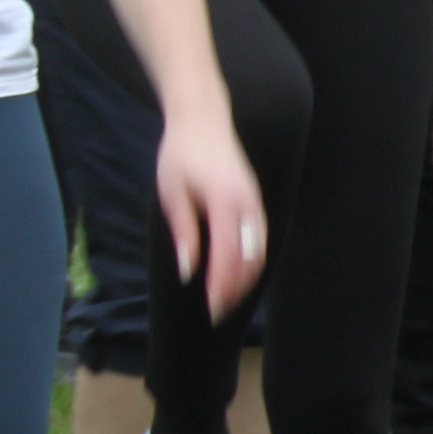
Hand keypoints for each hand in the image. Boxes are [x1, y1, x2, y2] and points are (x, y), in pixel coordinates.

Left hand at [149, 114, 265, 321]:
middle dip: (235, 290)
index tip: (210, 309)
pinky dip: (251, 263)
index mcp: (226, 203)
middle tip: (217, 313)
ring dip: (246, 280)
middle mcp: (248, 206)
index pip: (229, 257)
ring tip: (228, 299)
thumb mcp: (172, 194)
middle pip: (251, 260)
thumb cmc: (181, 155)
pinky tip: (238, 275)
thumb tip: (189, 272)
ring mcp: (256, 204)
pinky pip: (259, 240)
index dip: (221, 287)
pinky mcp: (255, 203)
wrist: (204, 120)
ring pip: (259, 252)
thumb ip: (185, 234)